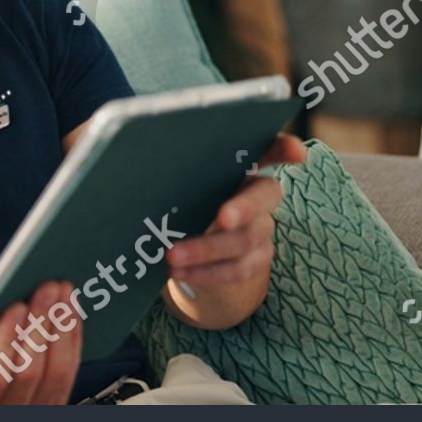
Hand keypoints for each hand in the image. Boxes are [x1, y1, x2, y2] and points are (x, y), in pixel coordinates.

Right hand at [0, 281, 82, 404]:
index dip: (4, 344)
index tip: (15, 306)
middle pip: (28, 375)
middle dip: (39, 326)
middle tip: (46, 285)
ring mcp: (27, 417)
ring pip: (54, 376)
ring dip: (60, 329)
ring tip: (61, 290)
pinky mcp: (47, 406)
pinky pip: (66, 375)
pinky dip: (71, 340)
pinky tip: (69, 310)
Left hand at [166, 134, 306, 325]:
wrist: (192, 252)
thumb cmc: (180, 205)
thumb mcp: (175, 186)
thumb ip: (166, 173)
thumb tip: (126, 161)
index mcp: (240, 166)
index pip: (268, 149)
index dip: (283, 149)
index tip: (295, 154)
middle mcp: (258, 194)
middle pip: (265, 196)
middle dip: (246, 207)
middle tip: (224, 217)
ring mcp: (262, 229)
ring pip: (245, 239)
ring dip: (207, 249)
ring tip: (172, 256)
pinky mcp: (256, 260)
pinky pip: (237, 269)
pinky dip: (206, 272)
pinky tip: (178, 273)